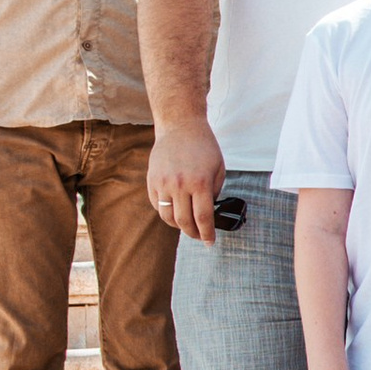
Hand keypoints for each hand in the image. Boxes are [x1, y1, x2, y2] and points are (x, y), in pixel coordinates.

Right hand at [149, 118, 226, 243]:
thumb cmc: (204, 147)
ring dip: (179, 226)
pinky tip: (176, 211)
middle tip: (200, 236)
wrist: (180, 127)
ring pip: (168, 217)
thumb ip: (214, 193)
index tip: (210, 242)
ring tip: (188, 225)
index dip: (207, 234)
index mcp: (199, 182)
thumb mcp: (218, 169)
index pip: (203, 218)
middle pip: (184, 222)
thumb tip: (208, 215)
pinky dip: (167, 213)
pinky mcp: (152, 181)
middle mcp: (179, 185)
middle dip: (194, 233)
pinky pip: (158, 206)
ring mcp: (163, 183)